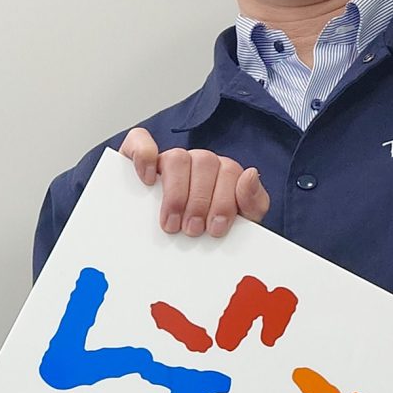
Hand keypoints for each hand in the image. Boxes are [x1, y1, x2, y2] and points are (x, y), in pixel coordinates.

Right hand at [121, 128, 269, 236]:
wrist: (172, 252)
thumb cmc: (203, 232)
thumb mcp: (238, 224)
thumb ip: (253, 202)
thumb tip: (250, 174)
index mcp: (223, 174)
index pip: (230, 171)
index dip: (224, 200)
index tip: (215, 229)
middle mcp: (197, 163)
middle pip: (204, 163)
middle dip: (200, 202)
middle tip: (192, 230)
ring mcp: (169, 160)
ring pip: (177, 157)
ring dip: (176, 193)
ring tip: (171, 223)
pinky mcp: (139, 157)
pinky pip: (140, 140)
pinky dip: (144, 156)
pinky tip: (148, 179)